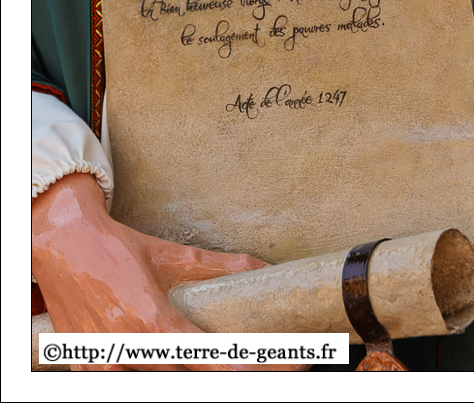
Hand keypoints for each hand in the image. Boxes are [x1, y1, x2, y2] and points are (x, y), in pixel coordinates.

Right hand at [33, 173, 303, 370]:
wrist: (63, 242)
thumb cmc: (117, 247)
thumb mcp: (170, 255)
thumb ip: (221, 266)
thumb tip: (262, 266)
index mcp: (151, 320)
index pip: (200, 355)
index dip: (232, 363)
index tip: (260, 367)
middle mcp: (126, 345)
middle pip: (175, 374)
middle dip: (204, 367)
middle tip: (238, 362)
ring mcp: (100, 359)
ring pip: (147, 379)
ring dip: (169, 368)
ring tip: (178, 346)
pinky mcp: (82, 363)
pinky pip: (114, 379)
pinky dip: (135, 369)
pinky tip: (146, 357)